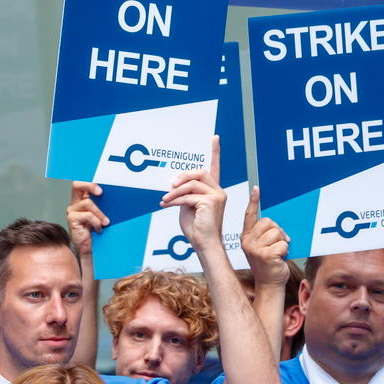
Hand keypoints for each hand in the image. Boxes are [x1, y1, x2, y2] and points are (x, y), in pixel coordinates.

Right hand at [66, 182, 107, 257]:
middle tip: (101, 193)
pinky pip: (87, 215)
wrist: (89, 248)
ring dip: (99, 213)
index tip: (102, 185)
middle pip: (76, 185)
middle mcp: (75, 203)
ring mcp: (72, 211)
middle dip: (90, 186)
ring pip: (87, 203)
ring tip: (106, 223)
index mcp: (82, 198)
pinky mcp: (72, 219)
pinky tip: (99, 229)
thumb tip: (116, 196)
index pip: (81, 183)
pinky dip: (96, 222)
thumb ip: (103, 205)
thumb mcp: (101, 215)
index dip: (89, 181)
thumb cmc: (96, 230)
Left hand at [160, 137, 225, 251]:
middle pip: (199, 172)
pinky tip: (167, 205)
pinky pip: (188, 196)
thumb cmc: (196, 228)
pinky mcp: (211, 202)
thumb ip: (185, 192)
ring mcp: (217, 196)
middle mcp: (218, 191)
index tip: (214, 138)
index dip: (215, 152)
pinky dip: (175, 201)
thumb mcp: (187, 206)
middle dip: (182, 177)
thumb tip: (174, 183)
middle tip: (170, 185)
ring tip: (164, 200)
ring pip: (191, 184)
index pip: (215, 167)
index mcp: (213, 190)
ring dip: (174, 192)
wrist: (204, 245)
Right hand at [240, 187, 289, 287]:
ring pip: (276, 233)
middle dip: (278, 231)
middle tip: (279, 244)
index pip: (249, 215)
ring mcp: (255, 249)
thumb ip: (264, 235)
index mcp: (246, 237)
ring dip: (282, 242)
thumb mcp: (262, 247)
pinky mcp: (265, 255)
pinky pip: (282, 244)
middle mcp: (247, 241)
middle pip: (269, 222)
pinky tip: (280, 259)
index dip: (253, 201)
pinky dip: (285, 251)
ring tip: (278, 253)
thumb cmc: (268, 264)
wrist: (269, 284)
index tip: (256, 189)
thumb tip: (275, 225)